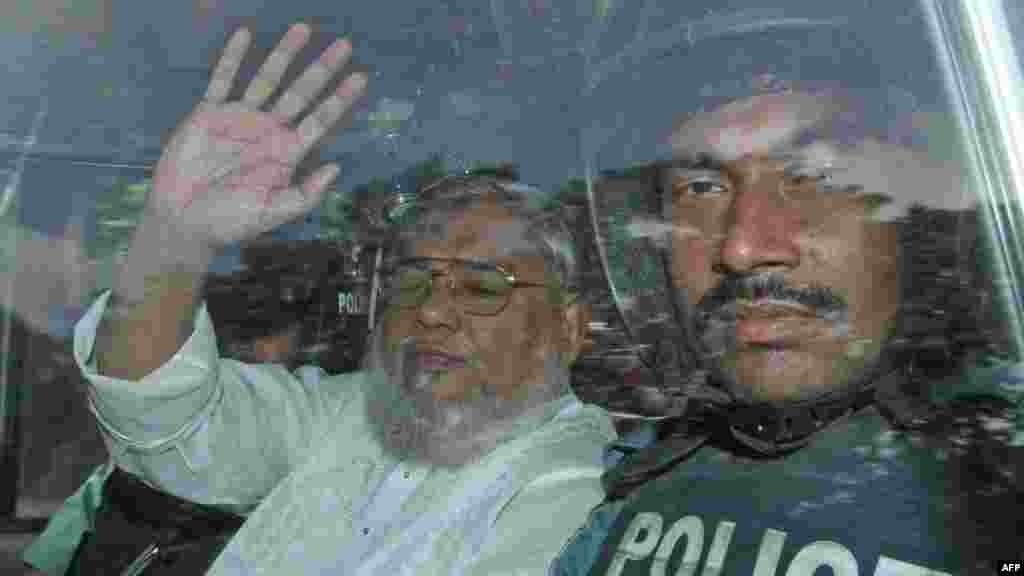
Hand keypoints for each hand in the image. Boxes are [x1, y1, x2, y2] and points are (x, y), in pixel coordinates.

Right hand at [146, 23, 366, 248]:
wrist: (183, 220)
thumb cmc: (229, 222)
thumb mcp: (271, 212)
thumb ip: (304, 194)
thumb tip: (336, 168)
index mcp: (287, 152)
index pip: (320, 120)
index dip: (340, 99)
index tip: (361, 77)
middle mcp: (268, 130)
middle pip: (301, 92)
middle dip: (322, 69)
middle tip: (344, 45)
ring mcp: (240, 119)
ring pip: (267, 79)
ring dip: (284, 54)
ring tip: (304, 28)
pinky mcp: (209, 114)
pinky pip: (222, 80)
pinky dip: (233, 58)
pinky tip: (245, 35)